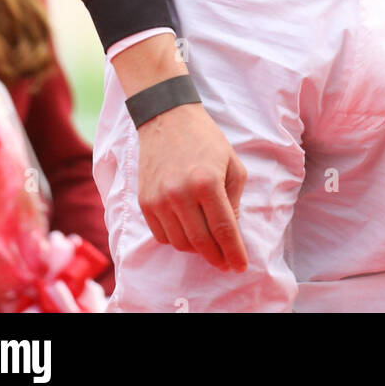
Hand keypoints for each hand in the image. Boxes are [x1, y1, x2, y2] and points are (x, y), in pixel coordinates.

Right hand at [136, 101, 248, 272]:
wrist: (167, 118)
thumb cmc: (206, 139)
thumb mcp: (232, 164)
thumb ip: (234, 200)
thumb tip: (230, 232)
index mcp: (207, 183)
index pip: (224, 230)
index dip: (234, 252)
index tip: (240, 267)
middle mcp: (180, 194)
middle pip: (201, 243)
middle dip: (217, 257)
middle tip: (226, 262)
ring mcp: (159, 200)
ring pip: (180, 244)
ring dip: (197, 249)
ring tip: (208, 240)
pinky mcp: (144, 202)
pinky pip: (162, 236)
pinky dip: (177, 239)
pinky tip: (187, 229)